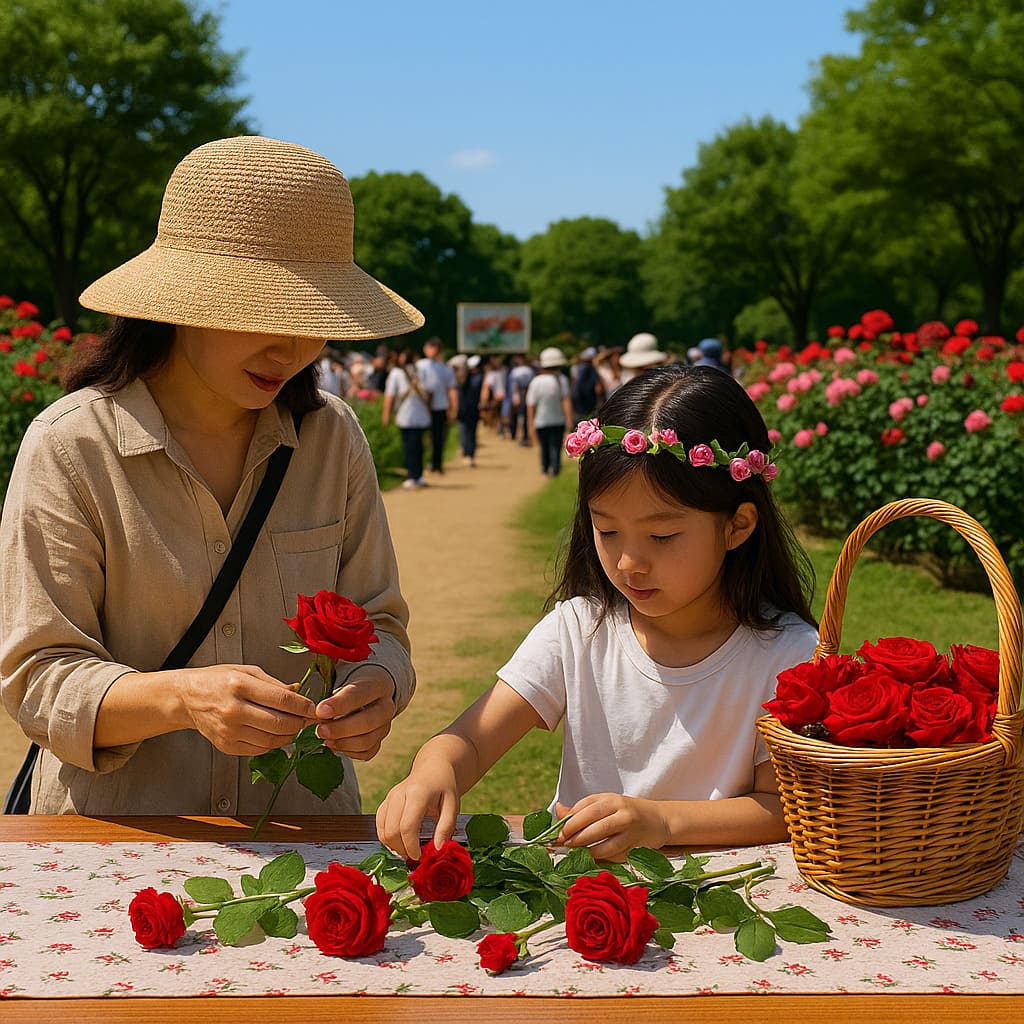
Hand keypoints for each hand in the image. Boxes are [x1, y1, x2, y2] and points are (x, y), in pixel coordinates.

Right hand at [175, 665, 316, 756]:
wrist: (187, 698)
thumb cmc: (217, 680)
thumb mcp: (247, 671)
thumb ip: (274, 683)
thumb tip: (299, 692)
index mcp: (240, 685)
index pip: (282, 699)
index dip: (304, 706)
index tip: (314, 708)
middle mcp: (234, 710)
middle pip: (280, 723)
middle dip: (300, 723)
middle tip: (308, 719)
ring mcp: (229, 731)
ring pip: (272, 740)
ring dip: (289, 735)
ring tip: (294, 726)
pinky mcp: (226, 745)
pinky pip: (259, 750)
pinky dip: (273, 744)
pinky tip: (276, 734)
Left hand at [314, 666, 396, 759]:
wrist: (370, 696)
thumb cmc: (351, 689)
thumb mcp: (343, 683)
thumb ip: (329, 695)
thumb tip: (311, 714)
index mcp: (377, 685)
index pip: (360, 694)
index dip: (340, 704)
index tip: (320, 711)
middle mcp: (386, 706)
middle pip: (368, 720)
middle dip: (341, 728)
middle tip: (320, 731)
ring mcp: (385, 726)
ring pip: (368, 740)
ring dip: (343, 743)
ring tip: (325, 740)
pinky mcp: (380, 741)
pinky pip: (367, 752)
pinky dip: (349, 751)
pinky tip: (335, 745)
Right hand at [375, 762, 459, 860]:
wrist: (432, 768)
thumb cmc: (444, 787)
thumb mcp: (453, 805)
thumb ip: (445, 827)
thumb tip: (437, 850)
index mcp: (417, 793)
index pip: (407, 825)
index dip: (411, 846)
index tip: (420, 857)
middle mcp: (399, 794)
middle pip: (391, 830)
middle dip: (401, 849)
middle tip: (415, 857)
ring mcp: (390, 797)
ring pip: (382, 829)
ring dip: (393, 846)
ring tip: (408, 851)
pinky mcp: (385, 802)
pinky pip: (379, 825)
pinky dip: (386, 838)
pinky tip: (399, 843)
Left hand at [555, 794, 670, 861]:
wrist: (659, 820)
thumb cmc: (627, 812)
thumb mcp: (606, 805)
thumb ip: (582, 810)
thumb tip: (558, 810)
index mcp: (610, 798)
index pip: (584, 807)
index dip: (569, 820)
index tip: (558, 832)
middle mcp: (620, 810)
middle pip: (592, 821)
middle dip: (574, 834)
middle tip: (563, 843)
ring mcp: (629, 827)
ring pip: (602, 839)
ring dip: (585, 848)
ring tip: (575, 852)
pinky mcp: (636, 843)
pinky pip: (614, 852)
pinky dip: (600, 857)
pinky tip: (592, 858)